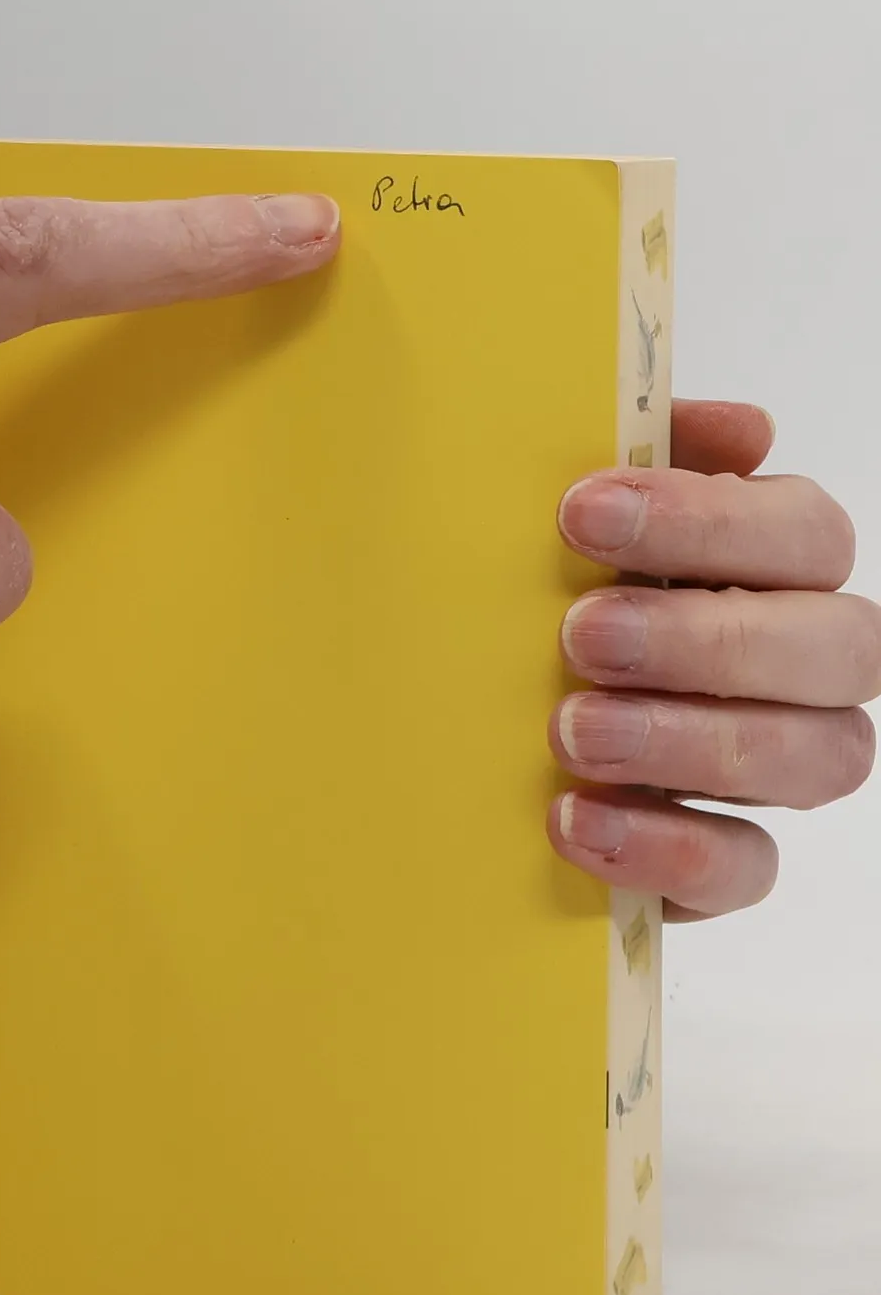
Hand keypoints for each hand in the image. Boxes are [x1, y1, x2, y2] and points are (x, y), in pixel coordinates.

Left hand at [550, 400, 880, 917]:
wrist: (457, 733)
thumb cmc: (534, 604)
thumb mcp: (561, 526)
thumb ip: (640, 457)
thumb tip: (739, 428)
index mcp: (773, 568)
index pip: (801, 533)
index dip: (708, 521)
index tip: (582, 513)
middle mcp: (801, 666)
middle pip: (837, 647)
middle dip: (706, 638)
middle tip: (583, 634)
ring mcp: (775, 767)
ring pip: (816, 757)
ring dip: (691, 741)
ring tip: (572, 731)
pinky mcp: (724, 859)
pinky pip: (746, 865)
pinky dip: (665, 847)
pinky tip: (575, 820)